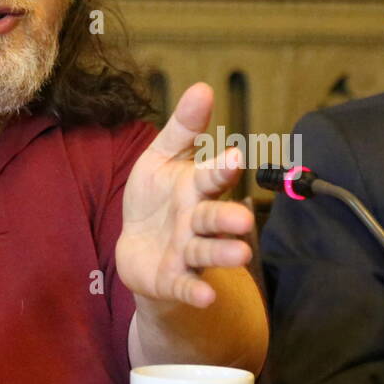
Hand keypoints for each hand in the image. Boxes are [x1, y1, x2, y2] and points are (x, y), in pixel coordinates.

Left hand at [117, 83, 254, 308]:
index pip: (210, 176)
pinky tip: (206, 296)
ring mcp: (186, 251)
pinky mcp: (174, 279)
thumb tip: (203, 87)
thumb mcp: (162, 158)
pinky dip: (196, 290)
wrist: (138, 247)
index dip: (221, 168)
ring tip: (242, 256)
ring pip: (206, 251)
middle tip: (244, 220)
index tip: (234, 157)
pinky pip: (186, 284)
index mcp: (195, 187)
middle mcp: (196, 220)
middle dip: (227, 219)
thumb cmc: (156, 197)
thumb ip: (183, 128)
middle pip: (213, 217)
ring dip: (224, 254)